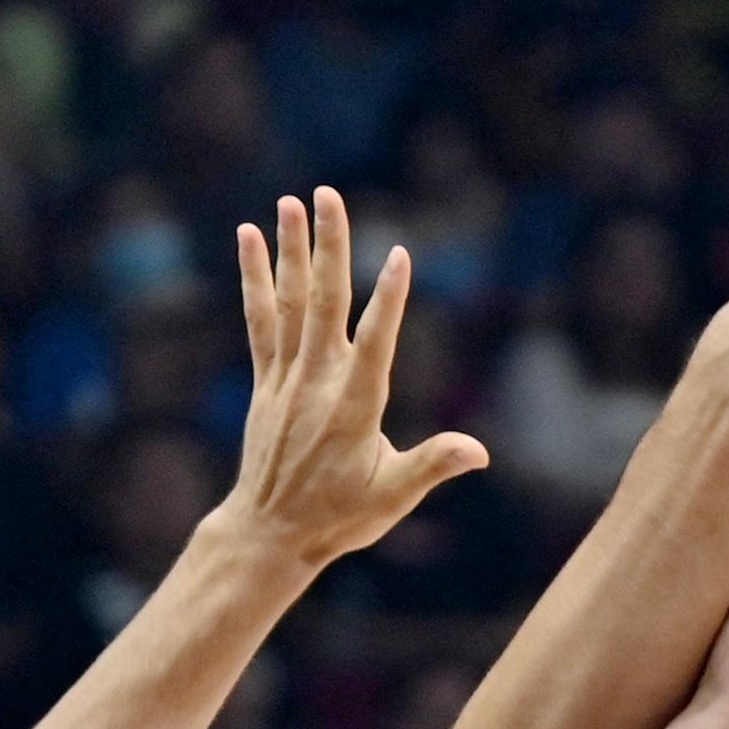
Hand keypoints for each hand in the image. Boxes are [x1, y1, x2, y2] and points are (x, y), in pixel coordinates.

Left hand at [208, 188, 488, 584]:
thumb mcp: (394, 498)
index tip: (401, 255)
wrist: (271, 533)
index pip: (375, 343)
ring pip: (290, 304)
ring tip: (291, 201)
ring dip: (291, 250)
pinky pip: (260, 321)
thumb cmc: (340, 518)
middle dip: (329, 246)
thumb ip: (433, 466)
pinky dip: (255, 278)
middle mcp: (317, 384)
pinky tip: (249, 237)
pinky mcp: (267, 382)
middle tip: (329, 194)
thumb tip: (479, 451)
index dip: (390, 300)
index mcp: (354, 408)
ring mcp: (287, 379)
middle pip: (325, 303)